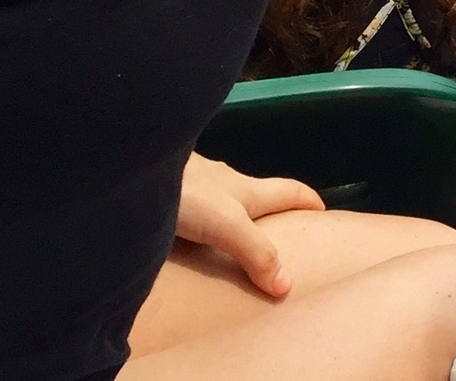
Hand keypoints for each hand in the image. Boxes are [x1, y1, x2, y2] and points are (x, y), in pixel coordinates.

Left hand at [174, 152, 323, 298]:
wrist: (133, 170)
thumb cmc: (187, 193)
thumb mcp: (227, 225)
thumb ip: (255, 253)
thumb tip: (287, 285)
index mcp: (247, 189)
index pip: (288, 190)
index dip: (307, 199)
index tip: (322, 210)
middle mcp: (225, 182)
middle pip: (256, 192)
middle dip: (270, 206)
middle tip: (279, 227)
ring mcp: (196, 183)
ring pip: (222, 196)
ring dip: (232, 210)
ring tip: (231, 231)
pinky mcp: (170, 189)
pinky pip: (194, 202)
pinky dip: (201, 213)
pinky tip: (188, 224)